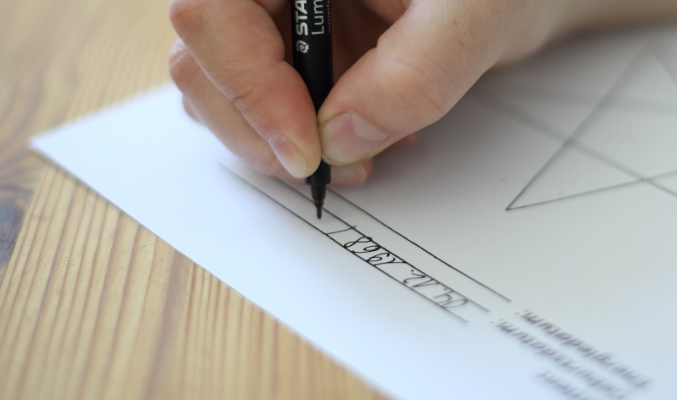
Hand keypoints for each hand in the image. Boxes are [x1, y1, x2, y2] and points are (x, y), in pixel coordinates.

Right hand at [168, 0, 676, 184]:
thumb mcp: (474, 17)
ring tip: (360, 149)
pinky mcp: (288, 43)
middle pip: (202, 54)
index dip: (248, 86)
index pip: (211, 10)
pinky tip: (360, 135)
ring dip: (278, 138)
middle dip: (259, 127)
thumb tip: (337, 141)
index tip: (307, 150)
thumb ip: (413, 75)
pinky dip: (299, 135)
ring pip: (221, 84)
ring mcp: (272, 9)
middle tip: (328, 169)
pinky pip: (261, 99)